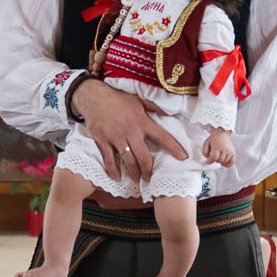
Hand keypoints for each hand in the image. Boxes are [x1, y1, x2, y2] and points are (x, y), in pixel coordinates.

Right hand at [73, 80, 187, 182]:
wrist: (94, 96)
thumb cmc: (118, 98)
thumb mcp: (138, 99)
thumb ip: (153, 106)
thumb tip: (168, 111)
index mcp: (141, 121)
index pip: (162, 136)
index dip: (174, 148)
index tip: (183, 157)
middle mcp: (130, 131)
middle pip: (144, 157)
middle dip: (148, 170)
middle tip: (150, 177)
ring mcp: (115, 137)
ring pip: (128, 161)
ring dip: (134, 173)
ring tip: (137, 179)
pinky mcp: (102, 141)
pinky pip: (109, 160)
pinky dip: (113, 170)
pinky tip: (117, 177)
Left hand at [201, 128, 235, 166]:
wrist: (222, 133)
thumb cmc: (213, 139)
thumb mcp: (206, 144)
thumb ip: (205, 152)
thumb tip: (208, 160)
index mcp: (217, 146)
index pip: (213, 158)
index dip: (210, 161)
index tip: (208, 160)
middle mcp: (224, 149)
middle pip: (219, 160)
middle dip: (214, 160)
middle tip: (214, 156)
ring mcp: (230, 151)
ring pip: (224, 162)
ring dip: (220, 161)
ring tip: (218, 156)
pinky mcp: (233, 153)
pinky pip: (232, 162)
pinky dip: (227, 165)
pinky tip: (223, 163)